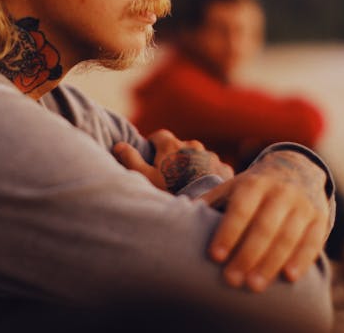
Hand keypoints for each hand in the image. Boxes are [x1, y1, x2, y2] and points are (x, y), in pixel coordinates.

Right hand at [113, 129, 233, 192]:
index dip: (154, 146)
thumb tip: (119, 145)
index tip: (152, 159)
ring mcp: (210, 156)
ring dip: (192, 166)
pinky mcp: (225, 169)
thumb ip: (130, 158)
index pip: (159, 136)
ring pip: (198, 158)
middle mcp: (192, 145)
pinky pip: (214, 168)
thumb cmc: (169, 192)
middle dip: (174, 157)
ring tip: (188, 186)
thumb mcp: (144, 177)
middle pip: (180, 147)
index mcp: (171, 145)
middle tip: (169, 177)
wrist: (203, 207)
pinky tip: (204, 190)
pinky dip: (209, 175)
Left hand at [200, 149, 329, 291]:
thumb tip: (180, 213)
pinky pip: (312, 241)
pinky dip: (301, 260)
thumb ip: (212, 201)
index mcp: (253, 184)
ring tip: (254, 286)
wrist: (297, 168)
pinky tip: (289, 278)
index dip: (227, 233)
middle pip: (264, 226)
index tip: (214, 256)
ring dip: (271, 263)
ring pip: (288, 236)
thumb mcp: (234, 186)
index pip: (240, 209)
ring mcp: (302, 205)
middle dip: (247, 255)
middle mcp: (279, 192)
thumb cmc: (255, 186)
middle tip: (232, 280)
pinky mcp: (319, 218)